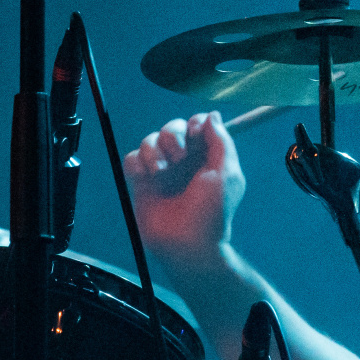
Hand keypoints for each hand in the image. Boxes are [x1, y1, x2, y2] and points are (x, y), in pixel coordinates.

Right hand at [123, 111, 244, 273]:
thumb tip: (212, 115)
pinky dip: (138, 163)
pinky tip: (147, 178)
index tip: (196, 135)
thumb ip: (222, 142)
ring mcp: (162, 171)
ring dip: (154, 151)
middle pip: (172, 127)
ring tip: (162, 173)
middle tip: (179, 157)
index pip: (197, 124)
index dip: (194, 124)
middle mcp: (184, 161)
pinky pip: (132, 158)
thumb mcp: (227, 174)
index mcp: (207, 157)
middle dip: (173, 136)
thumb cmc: (211, 212)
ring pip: (150, 139)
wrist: (186, 244)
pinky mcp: (142, 182)